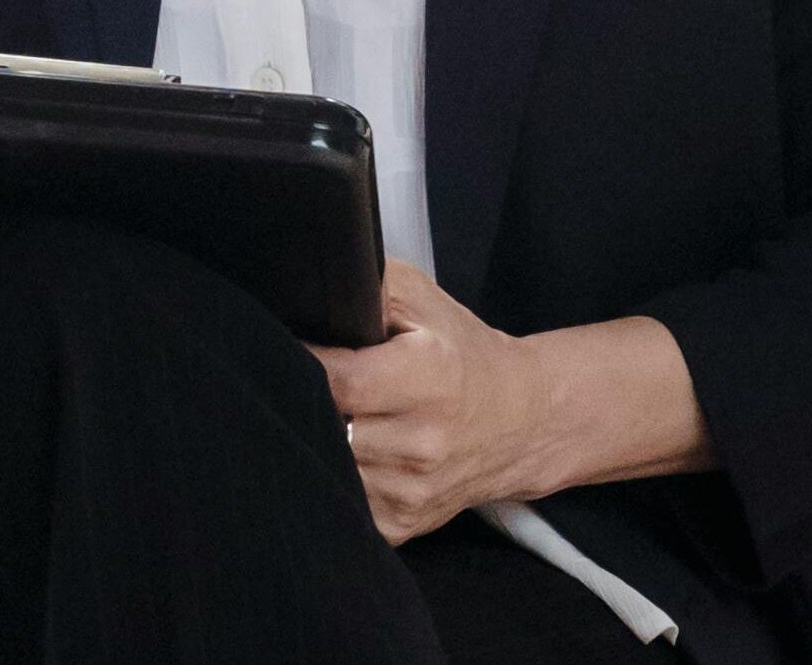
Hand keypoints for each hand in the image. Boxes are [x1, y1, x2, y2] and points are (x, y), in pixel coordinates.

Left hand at [309, 263, 704, 541]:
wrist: (523, 421)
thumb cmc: (463, 353)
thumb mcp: (420, 299)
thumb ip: (364, 288)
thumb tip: (305, 293)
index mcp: (429, 380)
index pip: (337, 381)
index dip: (303, 363)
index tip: (288, 349)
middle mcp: (422, 443)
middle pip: (325, 427)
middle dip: (305, 402)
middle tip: (305, 382)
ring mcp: (411, 491)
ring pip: (326, 465)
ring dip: (317, 440)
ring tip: (333, 413)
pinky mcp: (401, 524)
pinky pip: (343, 501)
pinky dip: (336, 475)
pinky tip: (351, 450)